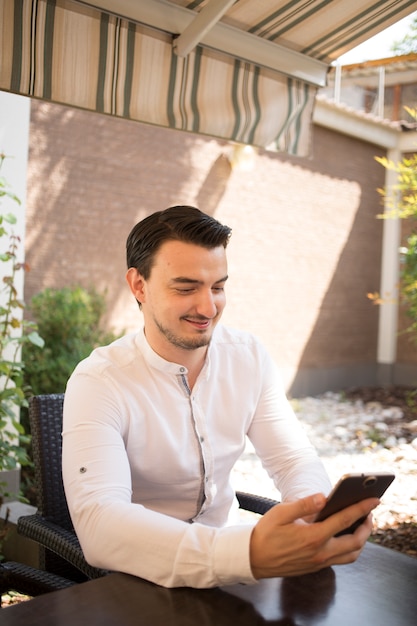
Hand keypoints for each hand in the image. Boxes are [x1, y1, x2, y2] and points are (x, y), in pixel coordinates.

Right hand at [249, 493, 378, 579]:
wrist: (253, 558)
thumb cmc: (265, 533)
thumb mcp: (281, 513)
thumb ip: (304, 505)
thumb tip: (323, 497)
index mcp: (313, 537)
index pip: (344, 520)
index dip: (361, 509)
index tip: (374, 500)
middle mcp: (320, 553)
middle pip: (356, 542)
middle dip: (368, 526)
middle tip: (370, 513)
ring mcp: (319, 562)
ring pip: (351, 555)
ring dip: (361, 540)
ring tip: (361, 525)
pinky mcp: (315, 567)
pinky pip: (341, 560)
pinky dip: (350, 548)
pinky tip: (345, 536)